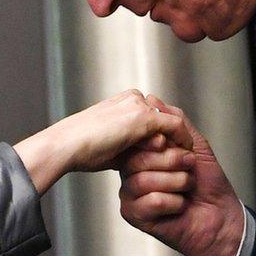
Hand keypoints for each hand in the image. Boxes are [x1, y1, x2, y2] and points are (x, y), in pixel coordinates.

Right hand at [14, 89, 192, 194]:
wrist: (67, 146)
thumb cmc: (82, 149)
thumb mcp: (112, 145)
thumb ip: (130, 145)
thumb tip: (144, 157)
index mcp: (123, 101)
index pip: (155, 114)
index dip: (166, 133)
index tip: (174, 150)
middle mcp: (133, 98)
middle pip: (165, 115)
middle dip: (176, 135)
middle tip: (185, 154)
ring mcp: (139, 105)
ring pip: (172, 120)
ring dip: (181, 138)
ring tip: (187, 156)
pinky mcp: (144, 117)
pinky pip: (175, 126)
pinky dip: (182, 140)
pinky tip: (185, 154)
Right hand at [118, 96, 244, 255]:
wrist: (221, 217)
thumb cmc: (208, 184)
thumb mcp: (195, 144)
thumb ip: (174, 121)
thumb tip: (153, 100)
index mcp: (143, 153)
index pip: (137, 138)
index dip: (161, 141)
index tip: (181, 147)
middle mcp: (132, 172)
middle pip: (137, 158)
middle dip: (172, 162)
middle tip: (189, 167)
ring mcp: (130, 193)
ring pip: (143, 179)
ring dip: (176, 182)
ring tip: (187, 187)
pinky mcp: (133, 214)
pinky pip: (149, 201)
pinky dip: (173, 202)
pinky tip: (180, 205)